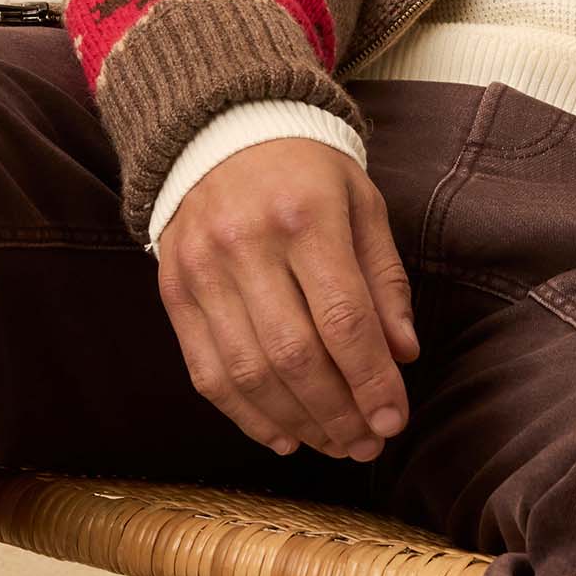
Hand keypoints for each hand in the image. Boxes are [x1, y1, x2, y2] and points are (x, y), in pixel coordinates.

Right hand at [157, 139, 419, 460]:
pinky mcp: (174, 292)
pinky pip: (207, 373)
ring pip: (249, 373)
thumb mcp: (362, 205)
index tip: (394, 420)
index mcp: (304, 216)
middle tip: (367, 444)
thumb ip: (383, 280)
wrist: (220, 131)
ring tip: (334, 444)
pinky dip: (246, 415)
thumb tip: (402, 355)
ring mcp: (201, 270)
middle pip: (294, 356)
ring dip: (297, 423)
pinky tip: (283, 436)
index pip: (343, 319)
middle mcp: (245, 245)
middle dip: (338, 413)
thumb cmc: (306, 173)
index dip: (371, 381)